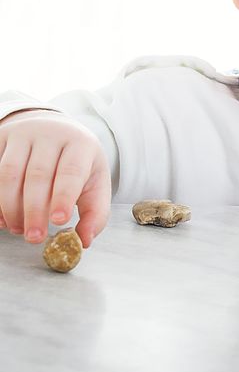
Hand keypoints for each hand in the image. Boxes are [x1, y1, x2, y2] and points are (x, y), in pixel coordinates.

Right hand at [0, 110, 110, 247]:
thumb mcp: (95, 182)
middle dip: (34, 210)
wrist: (56, 130)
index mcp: (81, 144)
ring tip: (17, 229)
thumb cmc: (78, 163)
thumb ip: (95, 212)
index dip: (63, 197)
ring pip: (11, 173)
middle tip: (34, 237)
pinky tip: (2, 217)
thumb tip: (84, 241)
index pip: (71, 171)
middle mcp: (52, 135)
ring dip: (10, 206)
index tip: (58, 221)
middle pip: (38, 175)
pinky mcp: (3, 138)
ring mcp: (24, 134)